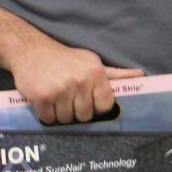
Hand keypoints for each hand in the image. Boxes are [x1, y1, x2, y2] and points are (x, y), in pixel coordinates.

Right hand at [6, 40, 143, 124]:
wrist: (31, 51)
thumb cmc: (66, 59)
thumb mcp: (92, 62)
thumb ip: (116, 74)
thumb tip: (141, 76)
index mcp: (96, 73)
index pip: (105, 106)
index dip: (96, 107)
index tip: (88, 101)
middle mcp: (80, 81)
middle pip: (85, 116)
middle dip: (76, 111)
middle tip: (69, 97)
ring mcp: (60, 90)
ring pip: (66, 120)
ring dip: (61, 113)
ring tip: (57, 97)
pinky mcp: (41, 97)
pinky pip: (49, 119)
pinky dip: (46, 114)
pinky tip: (46, 100)